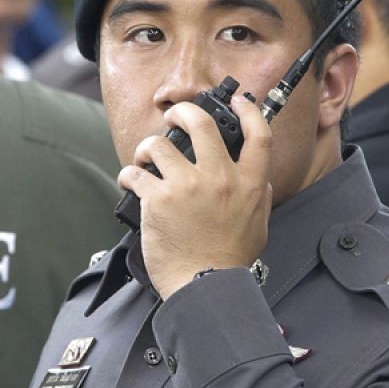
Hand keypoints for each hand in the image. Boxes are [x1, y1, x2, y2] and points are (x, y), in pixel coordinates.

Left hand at [119, 95, 270, 298]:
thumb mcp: (259, 225)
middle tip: (174, 117)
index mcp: (248, 184)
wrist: (205, 286)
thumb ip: (258, 197)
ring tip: (145, 160)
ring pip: (159, 145)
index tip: (239, 102)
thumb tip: (258, 179)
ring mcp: (187, 187)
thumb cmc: (228, 261)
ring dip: (147, 149)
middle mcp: (219, 179)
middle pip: (201, 124)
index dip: (249, 110)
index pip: (258, 135)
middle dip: (183, 112)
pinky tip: (130, 183)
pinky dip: (129, 176)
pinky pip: (136, 173)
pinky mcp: (158, 200)